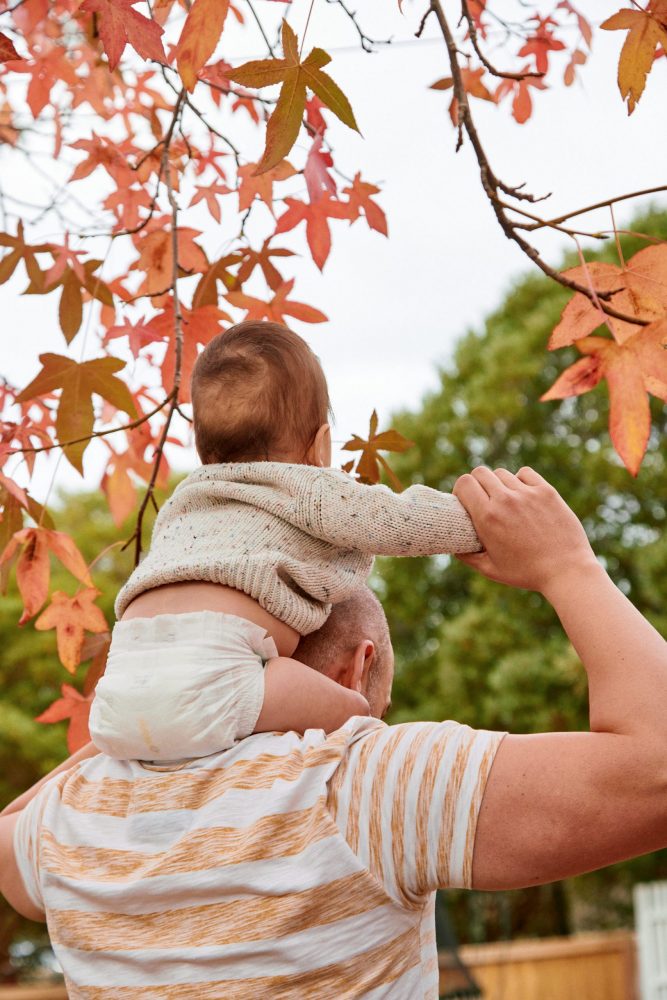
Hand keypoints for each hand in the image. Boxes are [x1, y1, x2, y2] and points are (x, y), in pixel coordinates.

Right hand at [452, 466, 595, 592]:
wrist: (566, 571)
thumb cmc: (527, 573)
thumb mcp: (491, 570)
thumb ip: (468, 556)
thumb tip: (454, 546)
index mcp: (487, 518)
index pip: (464, 483)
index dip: (461, 489)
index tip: (465, 500)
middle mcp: (505, 500)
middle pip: (480, 472)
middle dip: (477, 483)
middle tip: (483, 498)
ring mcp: (527, 494)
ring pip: (502, 473)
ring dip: (499, 484)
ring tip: (505, 500)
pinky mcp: (546, 492)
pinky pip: (525, 473)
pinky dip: (520, 480)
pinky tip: (523, 495)